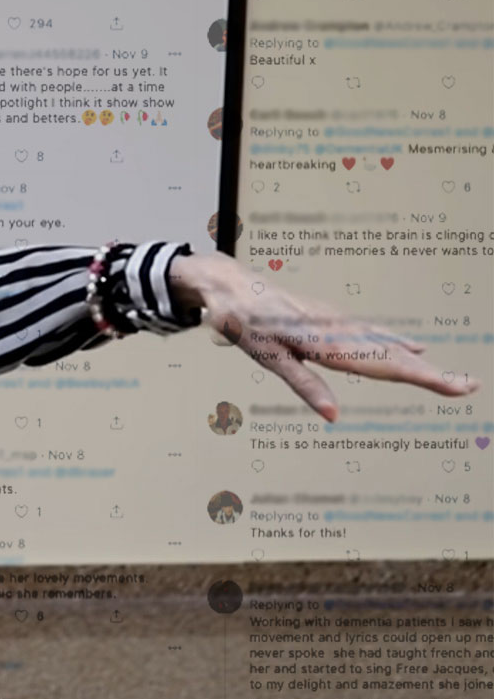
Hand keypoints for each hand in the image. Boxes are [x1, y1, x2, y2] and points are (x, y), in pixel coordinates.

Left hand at [168, 251, 481, 420]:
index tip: (455, 386)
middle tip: (469, 386)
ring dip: (420, 361)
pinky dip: (397, 342)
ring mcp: (336, 320)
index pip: (383, 365)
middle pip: (392, 356)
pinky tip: (415, 348)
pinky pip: (372, 332)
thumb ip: (303, 384)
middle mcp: (338, 328)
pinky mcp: (330, 316)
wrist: (228, 283)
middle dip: (431, 374)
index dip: (421, 377)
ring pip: (387, 343)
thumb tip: (334, 416)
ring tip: (452, 378)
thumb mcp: (267, 357)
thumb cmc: (243, 322)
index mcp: (326, 341)